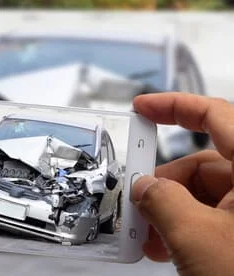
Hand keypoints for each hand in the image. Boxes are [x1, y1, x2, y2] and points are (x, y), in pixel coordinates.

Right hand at [131, 93, 233, 274]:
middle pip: (204, 165)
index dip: (175, 106)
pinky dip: (186, 227)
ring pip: (205, 196)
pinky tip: (167, 247)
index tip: (144, 108)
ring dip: (171, 212)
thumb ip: (161, 199)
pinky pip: (212, 217)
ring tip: (150, 236)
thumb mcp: (196, 237)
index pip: (216, 116)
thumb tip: (144, 186)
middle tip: (138, 202)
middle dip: (165, 184)